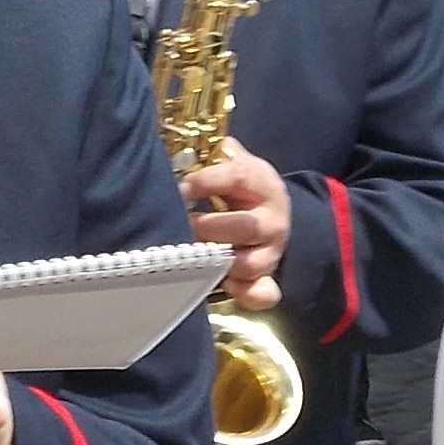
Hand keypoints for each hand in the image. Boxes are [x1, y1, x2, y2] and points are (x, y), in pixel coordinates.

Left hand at [179, 146, 290, 309]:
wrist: (269, 208)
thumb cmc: (237, 183)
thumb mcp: (228, 161)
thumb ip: (205, 155)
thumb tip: (170, 150)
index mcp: (262, 182)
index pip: (237, 177)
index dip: (205, 182)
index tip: (179, 189)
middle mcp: (273, 218)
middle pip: (245, 227)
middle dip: (208, 228)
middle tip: (183, 225)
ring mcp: (272, 251)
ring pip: (249, 264)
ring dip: (217, 262)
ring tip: (193, 254)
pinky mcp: (269, 275)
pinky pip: (263, 293)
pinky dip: (245, 294)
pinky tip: (225, 286)